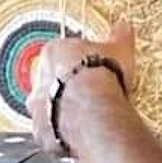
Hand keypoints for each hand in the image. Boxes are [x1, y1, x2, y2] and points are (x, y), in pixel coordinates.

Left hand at [28, 22, 135, 154]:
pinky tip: (80, 135)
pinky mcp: (43, 132)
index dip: (80, 62)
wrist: (96, 109)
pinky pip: (51, 134)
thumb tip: (123, 27)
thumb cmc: (102, 77)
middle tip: (91, 94)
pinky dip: (63, 135)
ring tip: (87, 117)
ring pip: (48, 108)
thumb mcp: (119, 48)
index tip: (93, 68)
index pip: (62, 54)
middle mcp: (40, 79)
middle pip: (51, 81)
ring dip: (64, 111)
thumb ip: (119, 36)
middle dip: (68, 88)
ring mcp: (38, 107)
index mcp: (54, 52)